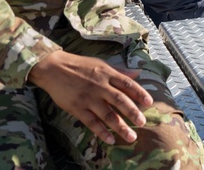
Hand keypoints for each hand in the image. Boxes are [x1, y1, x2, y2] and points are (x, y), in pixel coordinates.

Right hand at [28, 51, 152, 145]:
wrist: (54, 68)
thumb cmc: (80, 65)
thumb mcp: (101, 64)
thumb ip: (119, 71)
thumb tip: (137, 74)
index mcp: (107, 74)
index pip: (127, 84)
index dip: (139, 93)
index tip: (149, 103)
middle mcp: (100, 86)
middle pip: (120, 100)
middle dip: (132, 112)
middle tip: (142, 123)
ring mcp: (88, 98)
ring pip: (107, 114)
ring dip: (120, 126)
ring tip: (131, 136)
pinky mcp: (77, 108)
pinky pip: (91, 122)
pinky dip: (101, 132)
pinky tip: (111, 140)